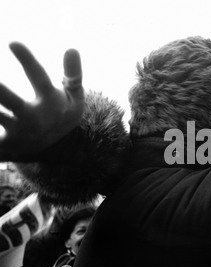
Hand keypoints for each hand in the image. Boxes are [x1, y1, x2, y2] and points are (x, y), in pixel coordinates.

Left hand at [0, 42, 83, 160]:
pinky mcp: (5, 145)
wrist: (59, 151)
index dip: (27, 61)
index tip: (12, 43)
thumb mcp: (75, 97)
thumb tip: (71, 48)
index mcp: (51, 102)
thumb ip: (73, 74)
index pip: (39, 79)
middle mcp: (33, 118)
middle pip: (12, 102)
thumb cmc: (61, 113)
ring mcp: (18, 132)